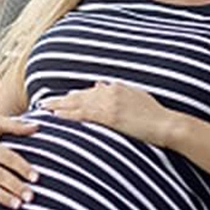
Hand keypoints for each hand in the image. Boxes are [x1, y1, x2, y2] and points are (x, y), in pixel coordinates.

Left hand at [40, 80, 178, 145]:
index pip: (88, 92)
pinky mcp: (110, 117)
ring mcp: (109, 104)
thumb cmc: (154, 114)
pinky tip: (58, 117)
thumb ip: (116, 90)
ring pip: (78, 104)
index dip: (72, 97)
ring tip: (44, 109)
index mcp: (115, 87)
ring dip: (59, 106)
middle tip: (43, 102)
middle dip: (60, 100)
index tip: (60, 99)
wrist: (165, 124)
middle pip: (79, 96)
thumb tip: (98, 85)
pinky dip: (69, 115)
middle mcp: (109, 92)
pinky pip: (84, 115)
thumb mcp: (135, 96)